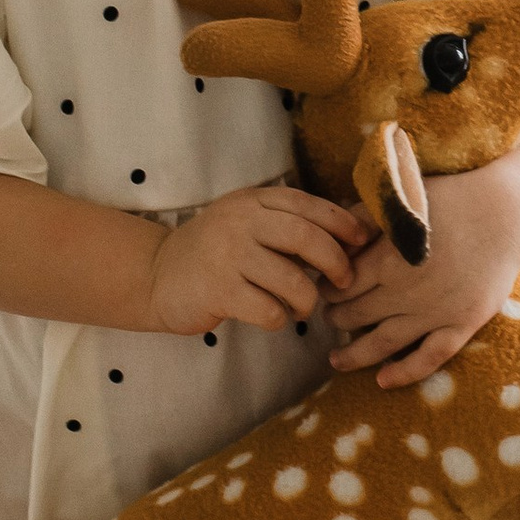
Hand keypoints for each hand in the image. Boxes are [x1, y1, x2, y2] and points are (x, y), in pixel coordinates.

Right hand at [151, 183, 367, 339]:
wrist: (156, 275)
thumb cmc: (215, 252)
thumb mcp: (246, 223)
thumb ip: (286, 223)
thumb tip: (348, 235)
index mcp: (252, 201)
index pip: (307, 204)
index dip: (341, 222)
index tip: (362, 241)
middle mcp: (240, 222)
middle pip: (306, 237)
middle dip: (335, 261)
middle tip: (344, 280)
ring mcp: (227, 256)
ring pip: (292, 279)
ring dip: (308, 298)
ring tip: (304, 306)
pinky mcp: (218, 291)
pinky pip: (269, 310)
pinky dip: (281, 318)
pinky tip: (275, 317)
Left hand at [326, 160, 519, 385]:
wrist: (506, 212)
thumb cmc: (451, 198)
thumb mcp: (401, 199)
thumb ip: (363, 217)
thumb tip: (333, 239)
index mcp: (387, 259)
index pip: (342, 285)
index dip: (327, 290)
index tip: (324, 291)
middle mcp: (406, 291)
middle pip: (357, 315)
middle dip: (337, 318)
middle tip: (329, 318)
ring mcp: (436, 312)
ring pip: (384, 343)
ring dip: (355, 355)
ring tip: (336, 360)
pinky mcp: (463, 323)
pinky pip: (429, 357)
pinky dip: (404, 373)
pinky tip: (382, 381)